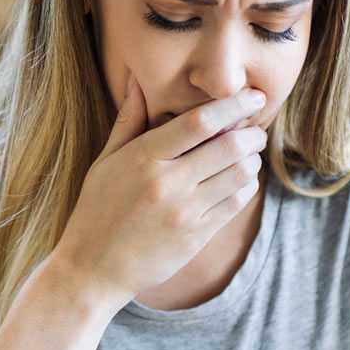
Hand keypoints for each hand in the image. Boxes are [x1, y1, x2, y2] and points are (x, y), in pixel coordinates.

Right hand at [51, 77, 267, 307]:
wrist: (93, 269)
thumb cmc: (96, 210)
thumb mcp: (105, 162)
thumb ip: (128, 121)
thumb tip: (138, 80)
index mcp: (143, 158)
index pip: (199, 122)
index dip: (233, 104)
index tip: (253, 95)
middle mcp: (167, 183)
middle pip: (228, 146)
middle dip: (251, 133)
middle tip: (256, 129)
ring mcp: (184, 213)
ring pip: (239, 176)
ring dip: (252, 160)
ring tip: (249, 155)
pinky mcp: (196, 237)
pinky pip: (235, 204)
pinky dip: (246, 187)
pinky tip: (241, 181)